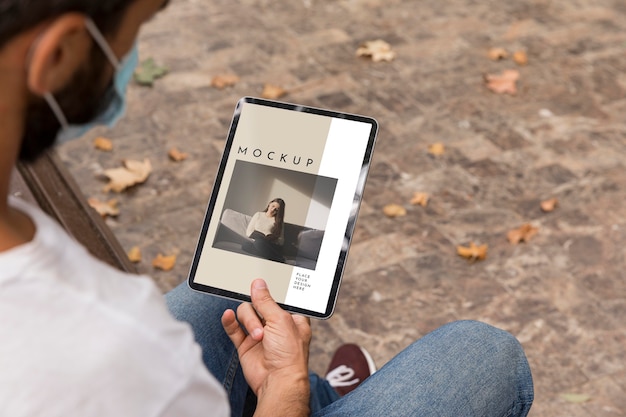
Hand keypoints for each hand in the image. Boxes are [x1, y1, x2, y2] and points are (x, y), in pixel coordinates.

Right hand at [222, 279, 310, 415]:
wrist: (278, 381)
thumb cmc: (289, 354)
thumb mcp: (281, 320)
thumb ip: (266, 301)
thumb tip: (258, 284)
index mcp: (290, 317)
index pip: (277, 297)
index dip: (269, 292)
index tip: (259, 284)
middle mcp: (275, 324)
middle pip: (258, 304)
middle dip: (258, 310)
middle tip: (262, 318)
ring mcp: (259, 334)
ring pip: (245, 314)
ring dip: (249, 321)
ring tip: (257, 336)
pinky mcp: (246, 345)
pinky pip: (234, 328)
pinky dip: (230, 321)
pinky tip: (228, 316)